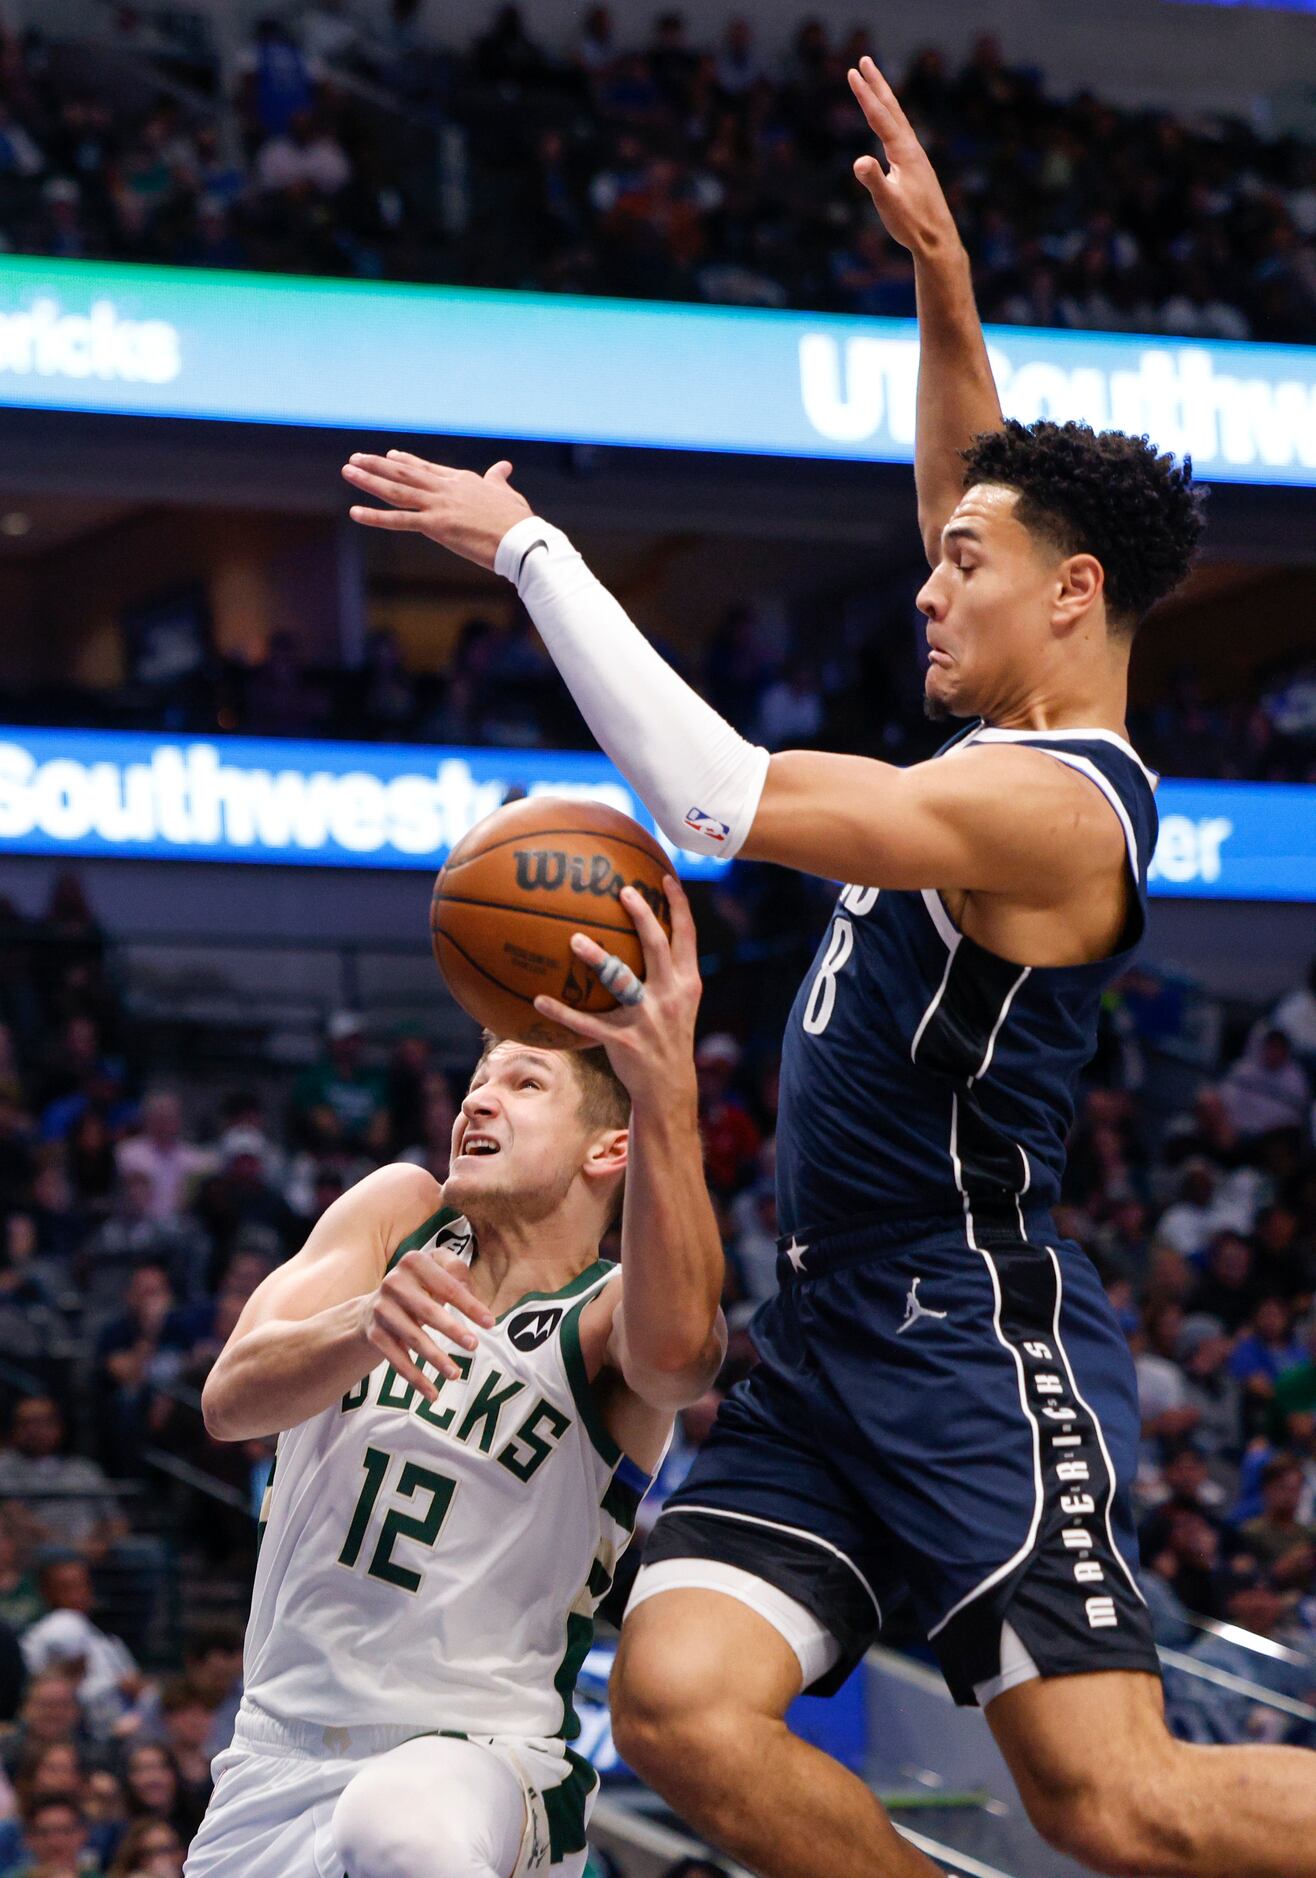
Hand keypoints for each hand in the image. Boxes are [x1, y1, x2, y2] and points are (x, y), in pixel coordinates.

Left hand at [342, 451, 531, 568]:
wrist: (522, 539)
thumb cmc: (518, 521)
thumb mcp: (507, 494)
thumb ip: (499, 479)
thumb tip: (503, 466)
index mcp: (462, 480)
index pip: (427, 468)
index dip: (406, 460)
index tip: (389, 454)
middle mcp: (445, 488)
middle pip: (405, 473)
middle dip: (377, 465)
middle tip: (355, 458)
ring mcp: (439, 506)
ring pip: (396, 490)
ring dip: (369, 480)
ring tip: (348, 471)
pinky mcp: (436, 526)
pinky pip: (399, 520)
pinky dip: (375, 517)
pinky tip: (355, 512)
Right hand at [356, 1249, 495, 1404]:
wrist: (374, 1307)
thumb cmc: (420, 1289)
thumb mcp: (436, 1272)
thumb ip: (458, 1276)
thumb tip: (475, 1299)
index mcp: (414, 1262)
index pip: (448, 1286)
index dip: (470, 1306)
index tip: (491, 1323)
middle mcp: (393, 1282)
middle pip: (428, 1311)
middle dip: (452, 1330)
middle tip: (474, 1345)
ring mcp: (381, 1309)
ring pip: (413, 1338)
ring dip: (436, 1358)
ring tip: (456, 1374)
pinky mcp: (374, 1334)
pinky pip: (397, 1360)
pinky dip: (415, 1378)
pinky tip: (432, 1393)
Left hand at [532, 875, 701, 1110]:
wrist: (669, 1086)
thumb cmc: (669, 1036)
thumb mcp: (681, 1003)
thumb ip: (669, 971)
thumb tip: (649, 934)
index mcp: (687, 983)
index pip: (687, 936)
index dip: (679, 904)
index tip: (664, 876)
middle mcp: (670, 996)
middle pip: (658, 947)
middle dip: (643, 917)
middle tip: (622, 891)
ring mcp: (647, 1019)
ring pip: (622, 981)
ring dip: (599, 959)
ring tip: (575, 940)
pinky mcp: (623, 1041)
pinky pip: (587, 1023)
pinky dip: (562, 1012)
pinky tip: (538, 1000)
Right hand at [848, 55, 958, 257]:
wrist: (937, 239)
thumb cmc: (912, 224)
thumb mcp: (888, 204)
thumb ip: (874, 181)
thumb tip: (859, 161)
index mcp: (904, 152)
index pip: (880, 117)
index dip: (865, 94)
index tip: (851, 72)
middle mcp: (912, 148)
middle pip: (891, 109)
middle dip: (876, 84)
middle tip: (864, 61)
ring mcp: (915, 158)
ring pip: (897, 120)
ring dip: (884, 100)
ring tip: (874, 85)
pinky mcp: (916, 168)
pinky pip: (899, 135)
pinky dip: (890, 121)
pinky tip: (888, 126)